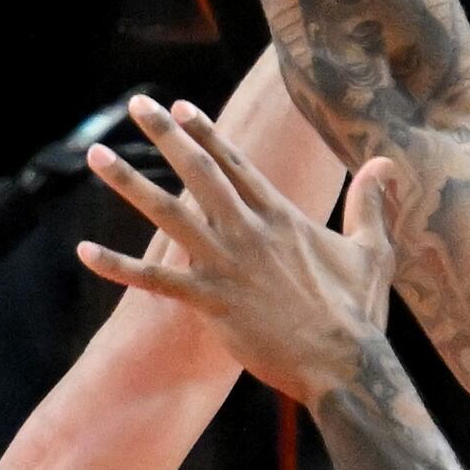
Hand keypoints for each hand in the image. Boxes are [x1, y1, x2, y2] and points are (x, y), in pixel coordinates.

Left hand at [76, 96, 396, 404]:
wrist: (344, 365)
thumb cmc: (358, 313)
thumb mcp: (374, 251)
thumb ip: (371, 204)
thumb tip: (385, 161)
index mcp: (281, 216)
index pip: (235, 162)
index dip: (205, 132)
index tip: (180, 106)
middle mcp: (249, 231)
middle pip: (198, 171)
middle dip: (164, 134)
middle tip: (137, 105)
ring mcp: (227, 264)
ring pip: (167, 214)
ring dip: (128, 183)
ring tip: (94, 155)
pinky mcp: (211, 302)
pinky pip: (155, 280)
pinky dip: (118, 266)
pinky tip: (84, 251)